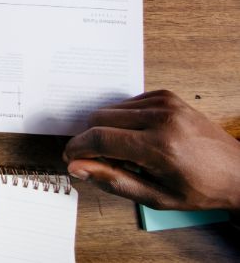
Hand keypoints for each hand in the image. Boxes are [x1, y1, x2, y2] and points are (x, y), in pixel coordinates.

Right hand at [63, 90, 239, 211]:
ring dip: (107, 129)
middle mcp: (161, 118)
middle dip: (91, 139)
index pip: (100, 139)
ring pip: (110, 109)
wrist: (237, 172)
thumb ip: (113, 180)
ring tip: (126, 151)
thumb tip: (78, 167)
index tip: (71, 158)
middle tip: (100, 160)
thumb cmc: (201, 189)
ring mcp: (164, 103)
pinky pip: (127, 103)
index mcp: (159, 147)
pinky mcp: (166, 96)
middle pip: (99, 119)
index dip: (78, 149)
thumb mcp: (156, 197)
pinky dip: (123, 120)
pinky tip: (137, 137)